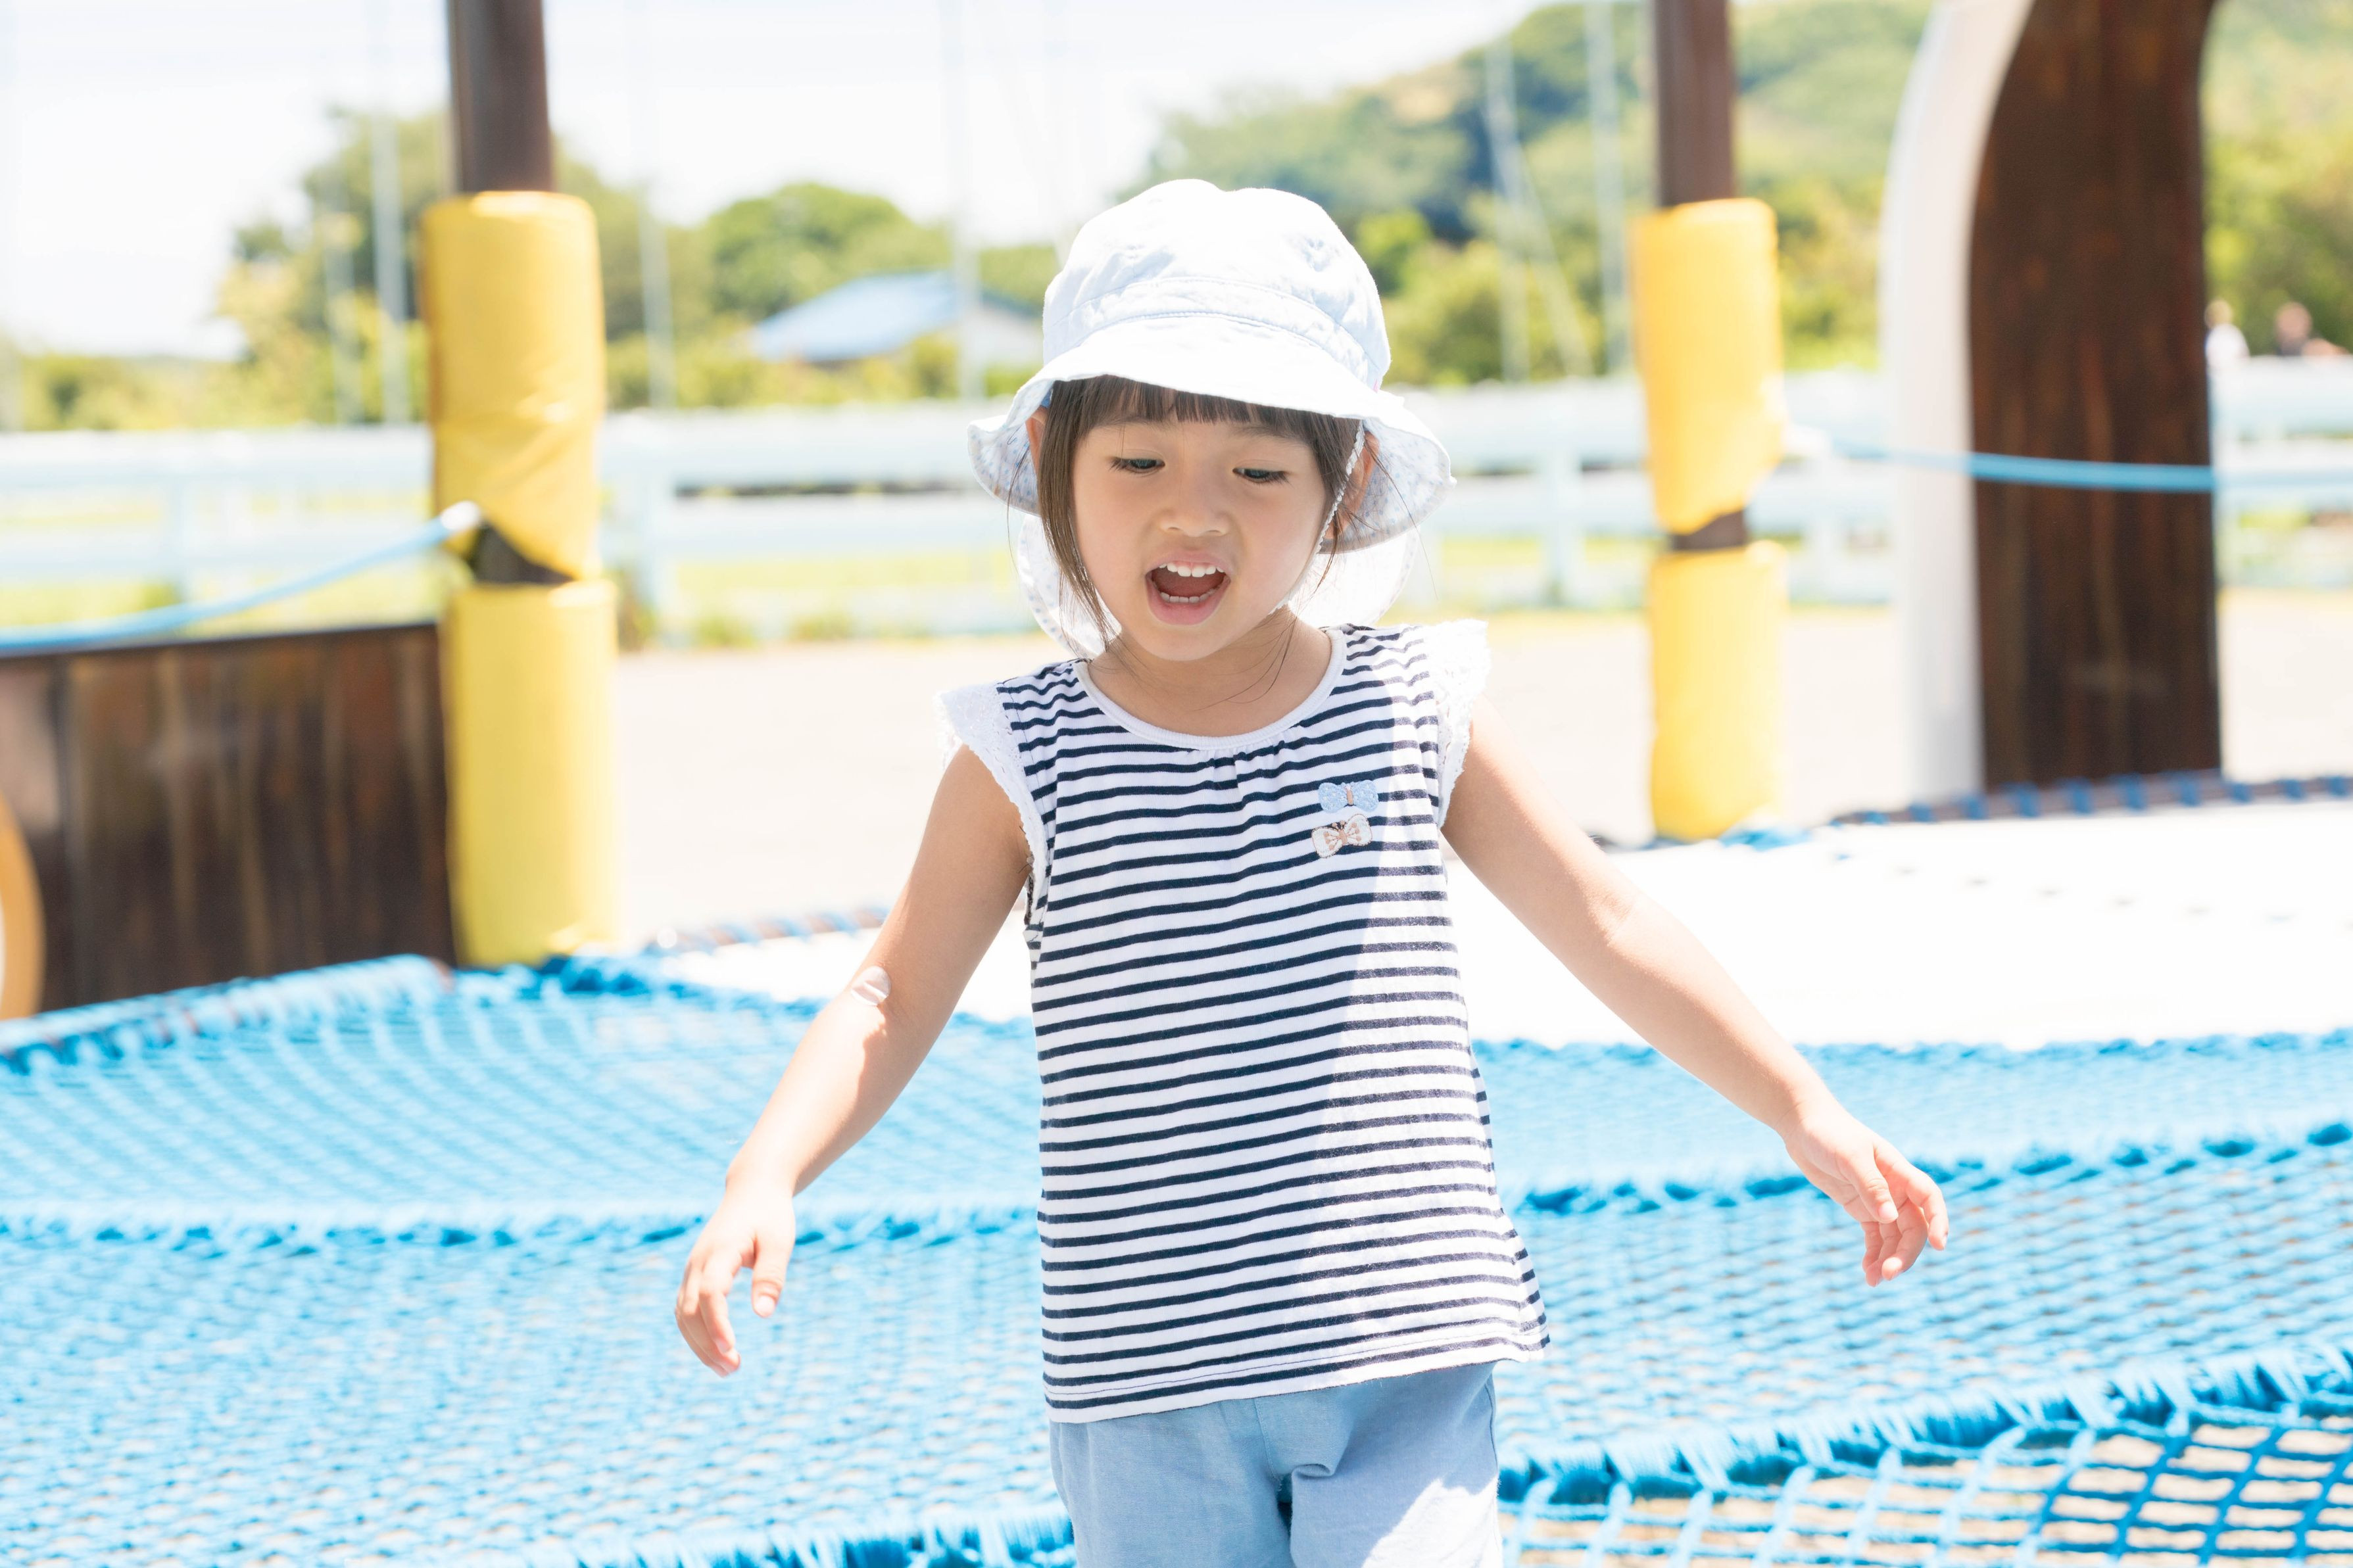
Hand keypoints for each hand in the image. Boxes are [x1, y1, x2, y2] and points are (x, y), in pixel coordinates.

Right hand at [674, 1181, 797, 1374]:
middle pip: (690, 1310)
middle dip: (707, 1343)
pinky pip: (685, 1310)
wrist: (751, 1191)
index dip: (717, 1323)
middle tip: (733, 1370)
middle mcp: (698, 1262)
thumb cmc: (769, 1216)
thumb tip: (763, 1315)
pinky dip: (696, 1334)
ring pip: (682, 1314)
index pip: (711, 1292)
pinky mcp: (694, 1276)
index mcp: (720, 1251)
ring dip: (699, 1345)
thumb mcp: (779, 1241)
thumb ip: (772, 1276)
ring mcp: (692, 1270)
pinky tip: (716, 1353)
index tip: (732, 1349)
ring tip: (727, 1370)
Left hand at [1780, 1100, 1950, 1285]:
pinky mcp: (1861, 1208)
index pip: (1928, 1198)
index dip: (1939, 1221)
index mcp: (1899, 1171)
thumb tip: (1890, 1217)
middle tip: (1889, 1275)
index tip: (1939, 1246)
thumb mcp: (1849, 1156)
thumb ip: (1870, 1185)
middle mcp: (1895, 1188)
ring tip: (1874, 1281)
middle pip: (1913, 1227)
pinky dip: (1874, 1255)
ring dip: (1889, 1259)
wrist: (1803, 1126)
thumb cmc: (1828, 1133)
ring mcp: (1879, 1200)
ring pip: (1895, 1237)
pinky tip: (1868, 1272)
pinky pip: (1875, 1237)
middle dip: (1905, 1252)